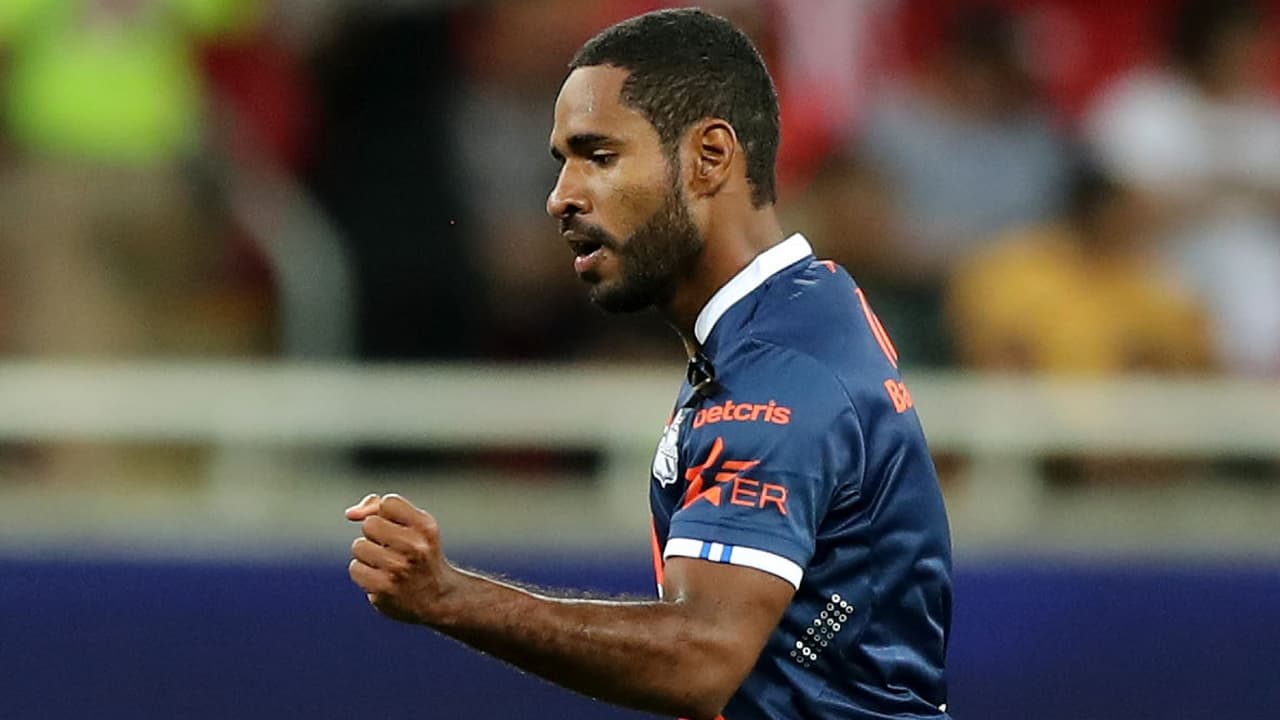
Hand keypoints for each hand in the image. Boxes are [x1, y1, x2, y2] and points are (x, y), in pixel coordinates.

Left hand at [345, 493, 457, 624]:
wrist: (439, 597)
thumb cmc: (419, 555)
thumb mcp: (413, 526)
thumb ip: (380, 509)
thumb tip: (350, 514)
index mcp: (425, 527)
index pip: (388, 502)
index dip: (385, 513)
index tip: (396, 527)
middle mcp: (415, 546)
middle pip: (370, 523)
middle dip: (375, 535)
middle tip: (391, 548)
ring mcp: (399, 568)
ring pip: (359, 546)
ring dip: (367, 555)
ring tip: (386, 564)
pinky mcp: (384, 588)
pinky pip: (355, 568)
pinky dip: (363, 573)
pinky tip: (379, 578)